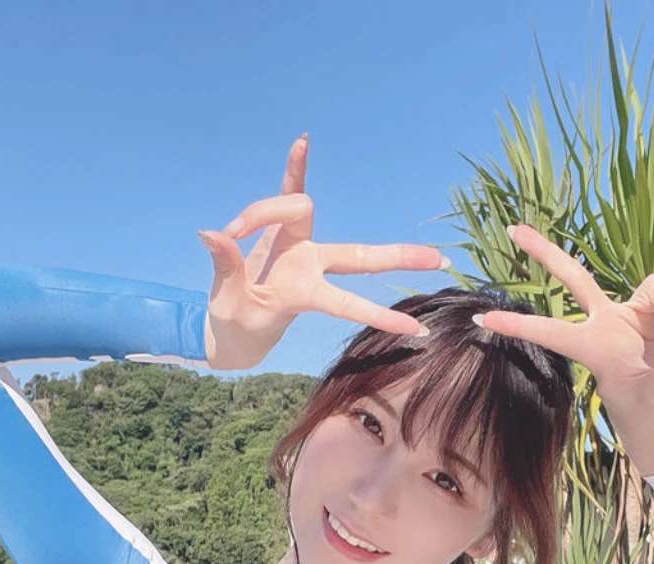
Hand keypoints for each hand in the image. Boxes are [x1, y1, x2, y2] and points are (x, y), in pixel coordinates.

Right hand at [197, 133, 447, 370]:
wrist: (230, 325)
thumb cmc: (236, 324)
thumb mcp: (231, 305)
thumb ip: (226, 268)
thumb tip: (212, 232)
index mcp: (305, 294)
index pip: (349, 303)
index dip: (380, 315)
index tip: (416, 332)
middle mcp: (311, 265)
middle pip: (361, 258)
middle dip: (399, 258)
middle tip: (441, 260)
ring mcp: (300, 246)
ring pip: (301, 207)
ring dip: (269, 201)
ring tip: (236, 218)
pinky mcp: (281, 229)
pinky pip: (288, 192)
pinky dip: (294, 170)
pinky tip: (303, 141)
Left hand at [472, 224, 653, 468]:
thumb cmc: (650, 418)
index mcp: (595, 350)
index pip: (552, 332)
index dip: (520, 325)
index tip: (483, 318)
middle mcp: (607, 326)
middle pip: (575, 280)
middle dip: (546, 255)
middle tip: (513, 229)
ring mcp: (631, 319)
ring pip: (650, 287)